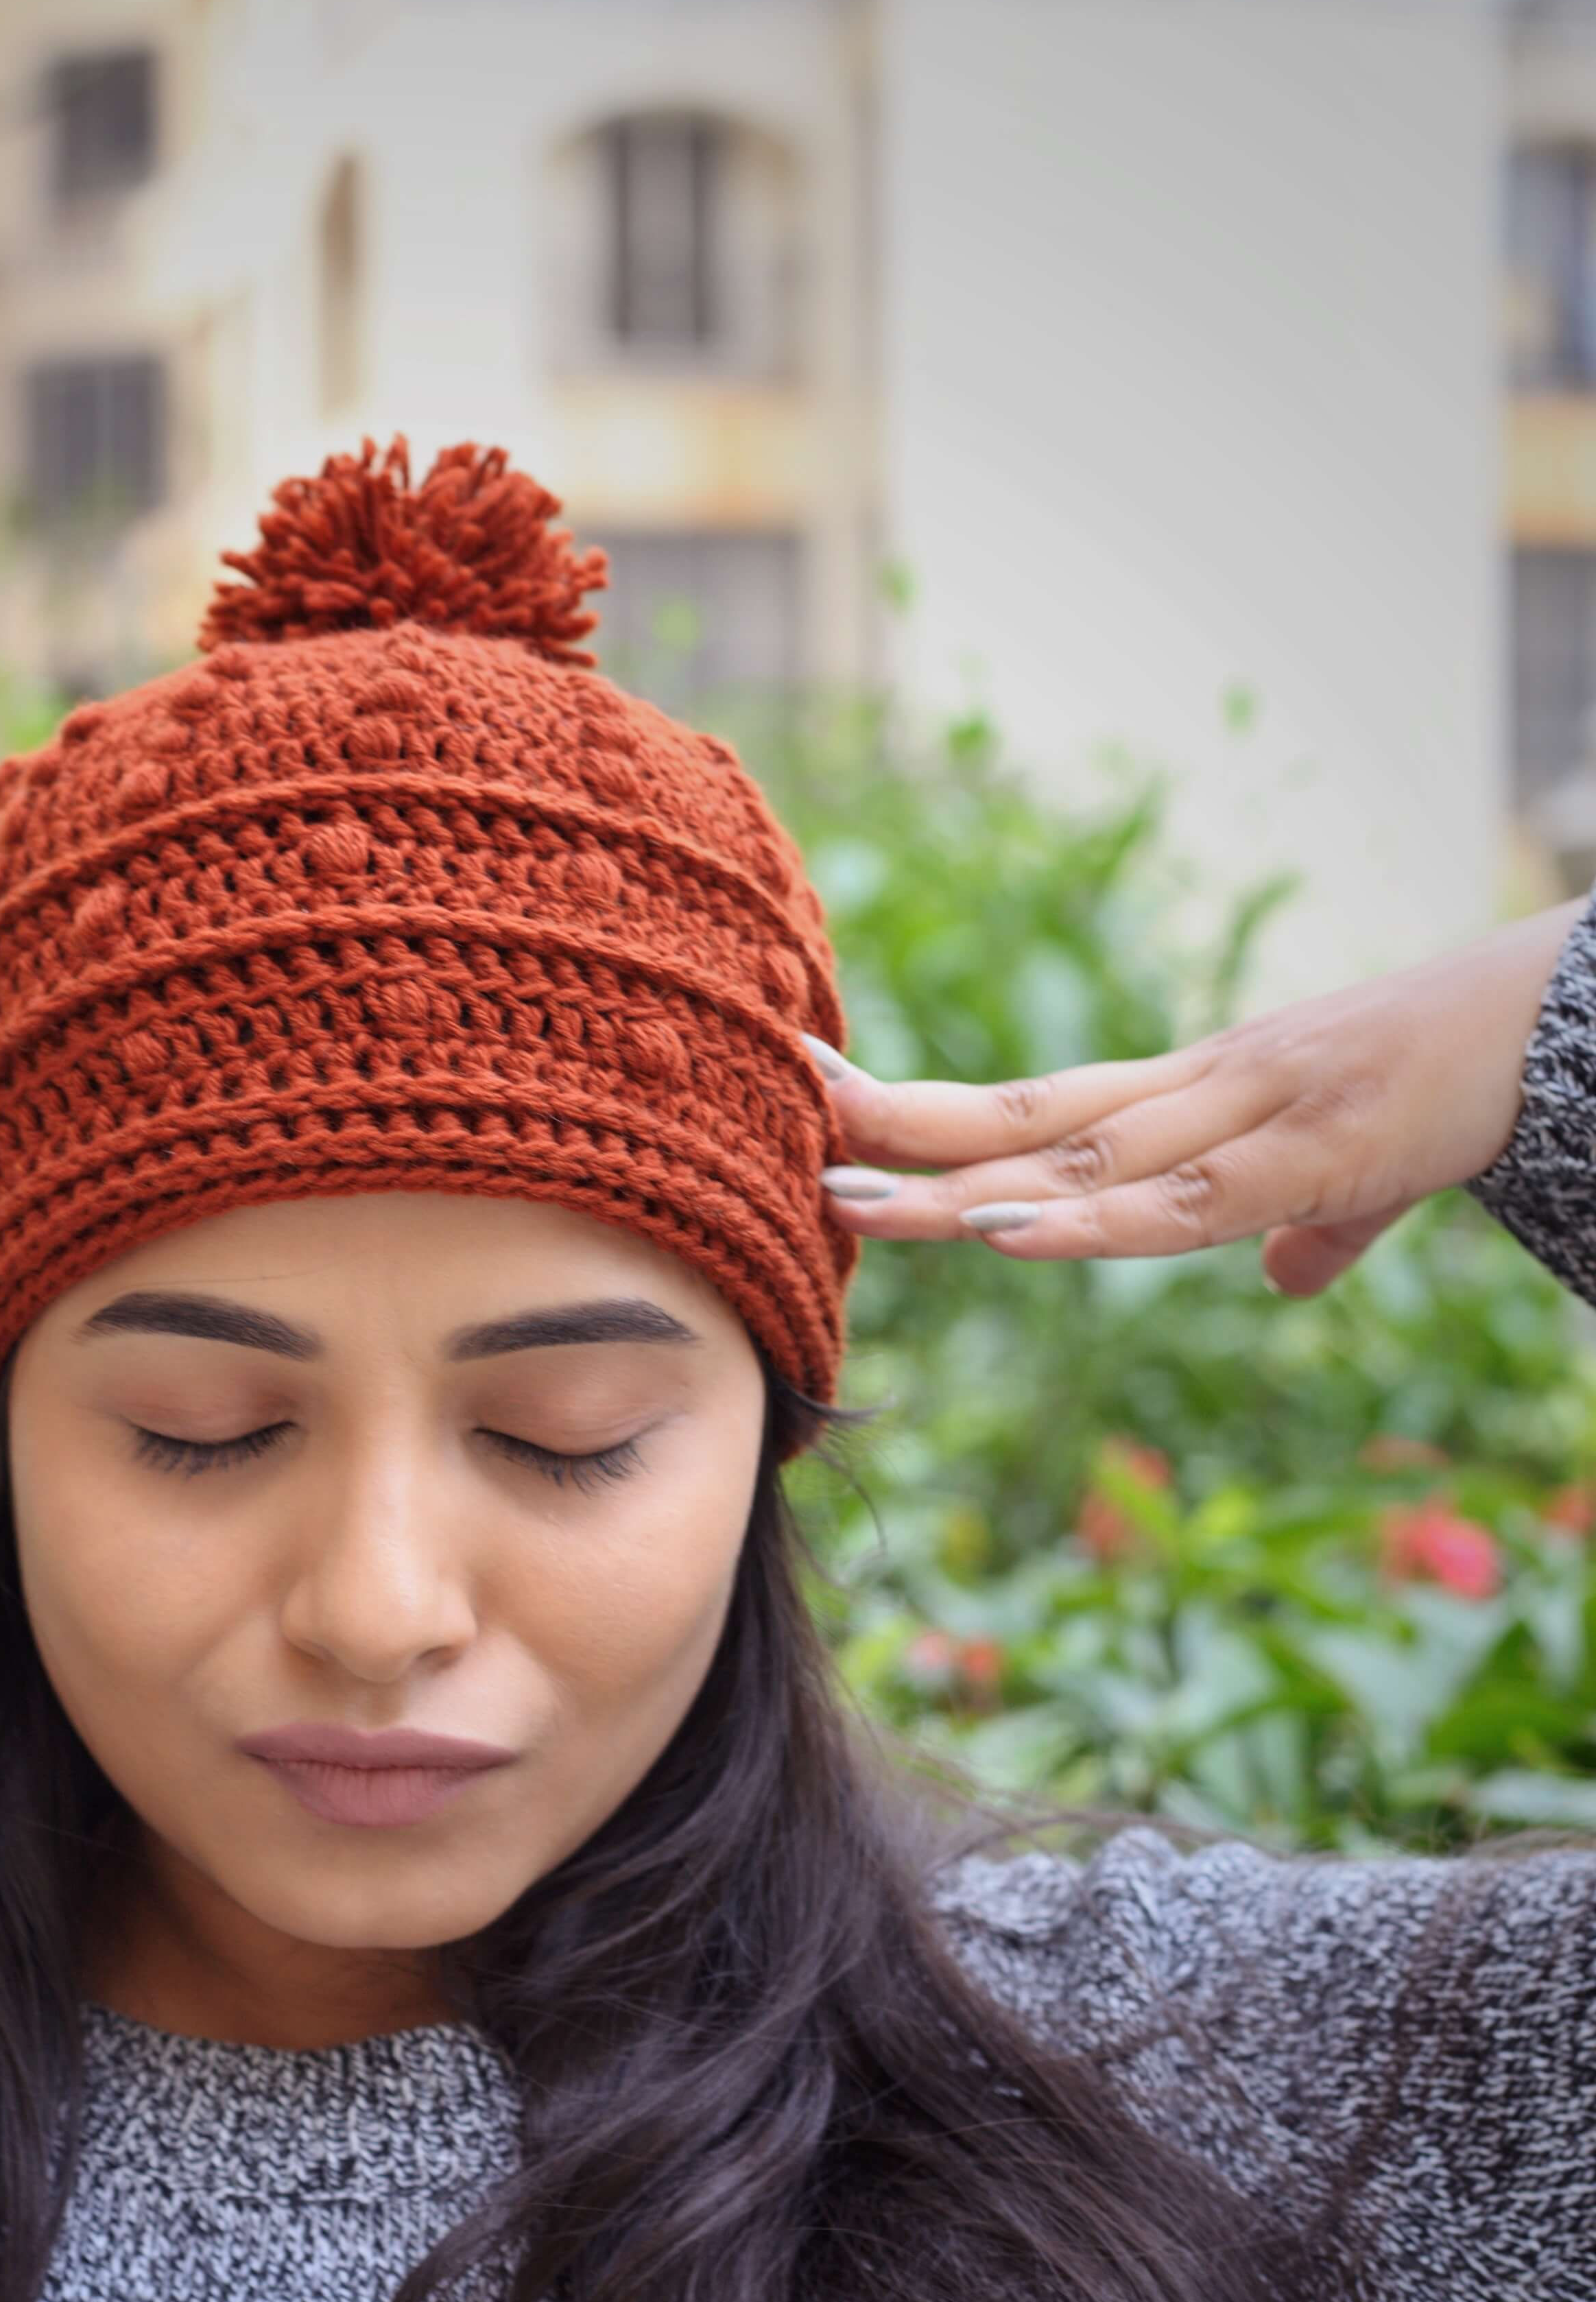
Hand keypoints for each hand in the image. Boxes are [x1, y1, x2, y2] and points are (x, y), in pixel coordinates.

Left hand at [813, 904, 1579, 1295]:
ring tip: (848, 1196)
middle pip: (1019, 1116)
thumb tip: (1287, 1277)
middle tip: (783, 1117)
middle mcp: (1195, 1092)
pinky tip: (1003, 1232)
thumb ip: (1315, 1227)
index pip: (1031, 1102)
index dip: (926, 1107)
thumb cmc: (1452, 1086)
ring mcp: (1245, 1117)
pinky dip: (1086, 1223)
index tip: (822, 1096)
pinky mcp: (1305, 1157)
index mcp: (1194, 1096)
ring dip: (955, 1183)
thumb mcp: (1363, 1175)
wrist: (1560, 1025)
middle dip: (898, 1124)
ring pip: (1072, 1158)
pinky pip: (1174, 1204)